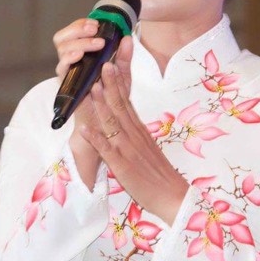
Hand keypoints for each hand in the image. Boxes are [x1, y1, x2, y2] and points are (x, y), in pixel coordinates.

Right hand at [53, 17, 110, 188]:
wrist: (105, 127)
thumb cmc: (111, 100)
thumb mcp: (122, 75)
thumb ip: (124, 57)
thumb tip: (128, 36)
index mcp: (83, 55)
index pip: (73, 31)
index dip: (81, 24)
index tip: (97, 22)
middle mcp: (72, 62)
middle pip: (61, 38)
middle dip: (77, 29)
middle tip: (94, 29)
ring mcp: (67, 74)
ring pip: (60, 49)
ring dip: (77, 42)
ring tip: (94, 43)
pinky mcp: (66, 86)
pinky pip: (61, 69)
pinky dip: (70, 59)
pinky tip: (81, 55)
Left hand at [77, 37, 188, 223]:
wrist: (173, 197)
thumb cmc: (158, 173)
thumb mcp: (147, 146)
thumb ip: (135, 132)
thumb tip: (123, 118)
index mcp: (140, 130)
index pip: (128, 101)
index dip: (118, 83)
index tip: (111, 64)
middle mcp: (134, 136)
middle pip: (121, 106)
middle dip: (111, 85)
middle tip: (103, 64)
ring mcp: (128, 150)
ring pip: (113, 124)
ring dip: (102, 105)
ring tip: (93, 87)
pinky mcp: (123, 167)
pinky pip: (108, 151)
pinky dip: (96, 140)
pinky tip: (86, 129)